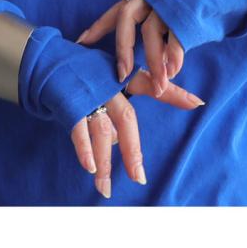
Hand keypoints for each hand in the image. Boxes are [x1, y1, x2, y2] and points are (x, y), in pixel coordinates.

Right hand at [68, 62, 204, 199]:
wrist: (48, 59)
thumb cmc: (86, 72)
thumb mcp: (112, 78)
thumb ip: (137, 98)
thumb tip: (157, 124)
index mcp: (120, 76)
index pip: (149, 84)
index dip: (173, 93)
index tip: (197, 103)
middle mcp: (107, 84)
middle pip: (126, 119)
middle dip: (132, 150)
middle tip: (139, 178)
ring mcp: (88, 94)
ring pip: (101, 131)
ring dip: (104, 161)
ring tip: (106, 188)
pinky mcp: (69, 102)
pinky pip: (78, 128)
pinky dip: (84, 148)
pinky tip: (90, 167)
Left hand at [76, 0, 204, 102]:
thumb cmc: (195, 2)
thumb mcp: (167, 7)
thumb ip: (150, 25)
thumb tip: (135, 50)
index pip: (116, 12)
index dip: (97, 27)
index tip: (80, 43)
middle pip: (127, 19)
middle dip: (122, 49)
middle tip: (123, 74)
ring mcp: (169, 2)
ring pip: (151, 33)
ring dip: (154, 62)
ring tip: (158, 85)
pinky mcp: (188, 13)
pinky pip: (175, 39)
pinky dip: (173, 59)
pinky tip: (172, 73)